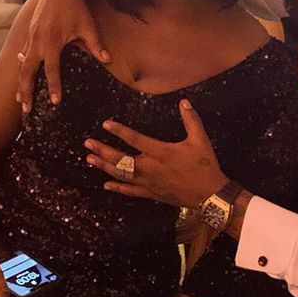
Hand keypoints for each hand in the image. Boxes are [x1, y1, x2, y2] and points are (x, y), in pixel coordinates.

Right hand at [15, 0, 109, 111]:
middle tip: (26, 109)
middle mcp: (38, 41)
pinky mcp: (29, 33)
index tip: (55, 102)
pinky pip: (23, 54)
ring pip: (22, 64)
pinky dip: (21, 67)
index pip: (51, 70)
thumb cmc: (76, 8)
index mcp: (53, 42)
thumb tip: (107, 60)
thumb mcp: (88, 26)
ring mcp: (31, 37)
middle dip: (26, 91)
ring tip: (19, 99)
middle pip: (28, 72)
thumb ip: (95, 45)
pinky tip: (20, 76)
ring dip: (20, 82)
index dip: (53, 87)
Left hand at [85, 100, 227, 208]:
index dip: (119, 131)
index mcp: (161, 152)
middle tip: (88, 143)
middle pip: (121, 159)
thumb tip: (184, 102)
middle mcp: (150, 168)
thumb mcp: (200, 140)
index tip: (106, 124)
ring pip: (121, 174)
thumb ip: (191, 120)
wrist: (209, 194)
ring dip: (104, 166)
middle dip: (103, 150)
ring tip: (89, 159)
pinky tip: (106, 184)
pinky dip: (117, 187)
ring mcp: (149, 182)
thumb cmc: (205, 166)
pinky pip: (130, 191)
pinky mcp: (151, 193)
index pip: (135, 139)